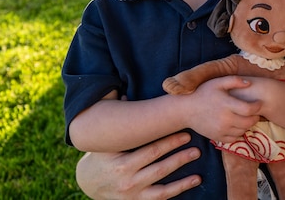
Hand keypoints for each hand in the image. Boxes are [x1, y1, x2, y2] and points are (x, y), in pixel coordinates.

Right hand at [75, 132, 200, 199]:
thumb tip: (124, 95)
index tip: (184, 131)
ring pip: (162, 182)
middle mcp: (128, 179)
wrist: (88, 183)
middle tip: (195, 144)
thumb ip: (117, 122)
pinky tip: (195, 180)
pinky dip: (179, 188)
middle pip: (159, 166)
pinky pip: (161, 196)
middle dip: (179, 154)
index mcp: (121, 163)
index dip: (169, 141)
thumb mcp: (106, 142)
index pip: (150, 150)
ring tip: (196, 155)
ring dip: (181, 170)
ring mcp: (133, 193)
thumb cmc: (101, 156)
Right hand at [182, 76, 261, 142]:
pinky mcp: (217, 137)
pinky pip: (234, 138)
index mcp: (226, 105)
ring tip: (246, 117)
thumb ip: (234, 80)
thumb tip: (250, 83)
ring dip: (248, 125)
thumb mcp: (217, 82)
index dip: (257, 106)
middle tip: (255, 112)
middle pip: (248, 122)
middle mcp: (225, 119)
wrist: (186, 110)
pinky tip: (237, 125)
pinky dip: (238, 133)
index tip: (258, 103)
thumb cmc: (202, 93)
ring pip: (242, 131)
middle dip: (255, 117)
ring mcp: (221, 130)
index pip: (249, 109)